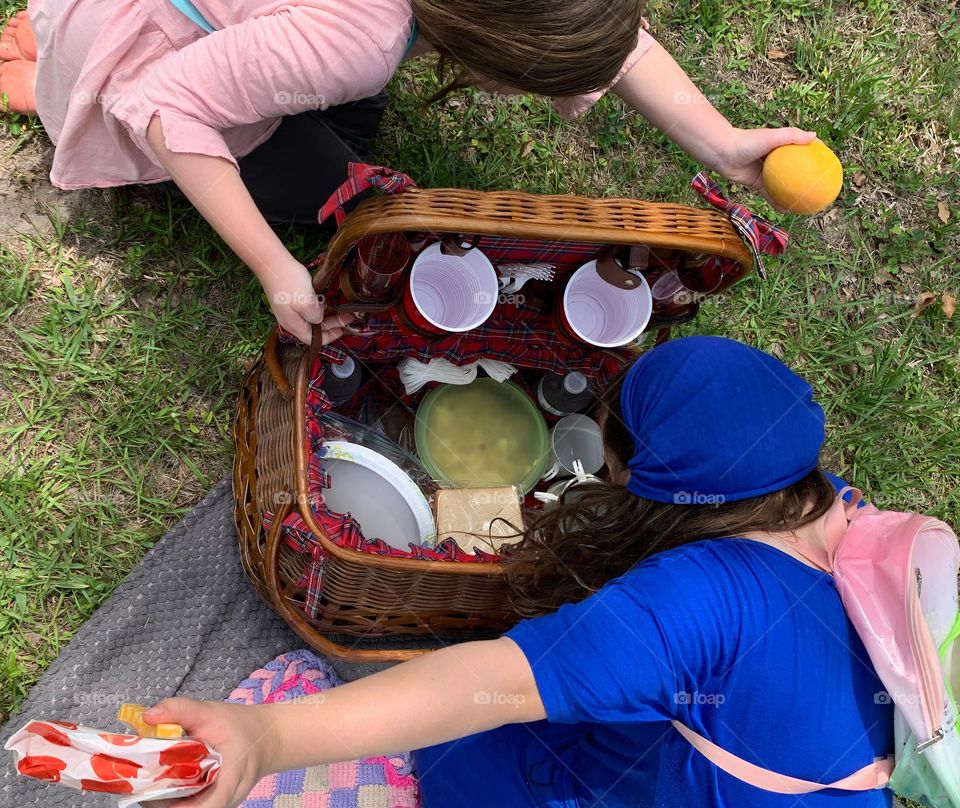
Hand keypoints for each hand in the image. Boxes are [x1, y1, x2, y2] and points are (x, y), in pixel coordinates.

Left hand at [144, 697, 277, 807]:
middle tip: (139, 782)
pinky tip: (162, 781)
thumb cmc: (243, 726)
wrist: (268, 738)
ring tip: (147, 780)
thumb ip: (180, 710)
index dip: (172, 806)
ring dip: (164, 801)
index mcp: (231, 779)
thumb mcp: (212, 712)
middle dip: (159, 802)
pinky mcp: (213, 804)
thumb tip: (148, 715)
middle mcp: (226, 800)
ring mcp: (220, 805)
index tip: (147, 793)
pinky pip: (189, 807)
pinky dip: (172, 798)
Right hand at [259, 261, 352, 344]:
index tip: (343, 330)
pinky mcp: (290, 300)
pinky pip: (307, 309)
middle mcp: (291, 321)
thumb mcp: (306, 302)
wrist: (271, 263)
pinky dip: (318, 308)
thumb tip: (319, 320)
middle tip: (347, 316)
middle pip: (314, 329)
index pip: (313, 340)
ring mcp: (289, 310)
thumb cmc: (289, 282)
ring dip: (326, 315)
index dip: (329, 337)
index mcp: (294, 325)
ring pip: (311, 319)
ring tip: (340, 309)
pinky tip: (325, 301)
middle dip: (332, 324)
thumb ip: (315, 316)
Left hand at [715, 127, 816, 207]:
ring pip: (784, 184)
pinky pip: (770, 194)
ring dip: (794, 193)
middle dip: (809, 177)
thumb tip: (814, 137)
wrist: (722, 153)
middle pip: (797, 169)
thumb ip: (791, 136)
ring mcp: (767, 171)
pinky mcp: (757, 182)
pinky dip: (777, 202)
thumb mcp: (771, 137)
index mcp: (782, 145)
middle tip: (822, 186)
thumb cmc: (747, 141)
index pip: (805, 148)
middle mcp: (777, 158)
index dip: (818, 155)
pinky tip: (786, 210)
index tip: (830, 164)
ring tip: (807, 202)